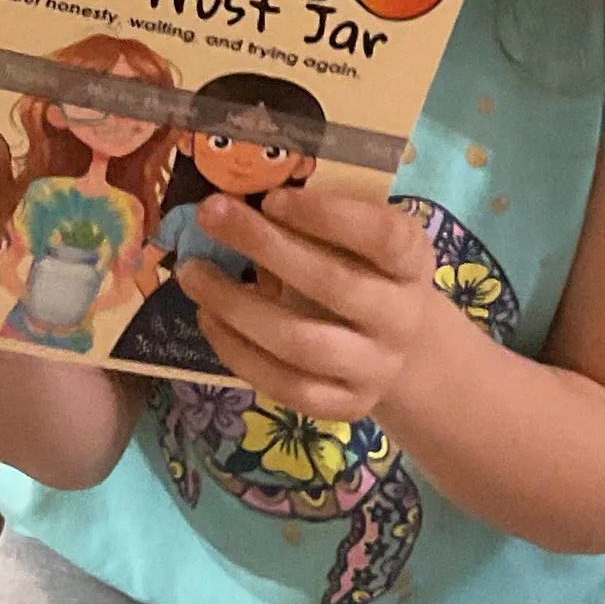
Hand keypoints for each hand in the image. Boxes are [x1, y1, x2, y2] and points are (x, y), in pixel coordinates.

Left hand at [177, 185, 447, 420]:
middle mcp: (401, 318)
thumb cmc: (364, 270)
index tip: (271, 198)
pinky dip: (239, 352)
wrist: (398, 345)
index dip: (327, 216)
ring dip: (237, 305)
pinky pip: (286, 386)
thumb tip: (239, 197)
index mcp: (412, 262)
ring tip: (192, 273)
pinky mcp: (346, 406)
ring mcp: (375, 368)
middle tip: (210, 215)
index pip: (382, 237)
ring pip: (303, 344)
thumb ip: (316, 218)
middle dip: (265, 247)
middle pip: (335, 286)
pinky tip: (209, 318)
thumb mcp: (359, 237)